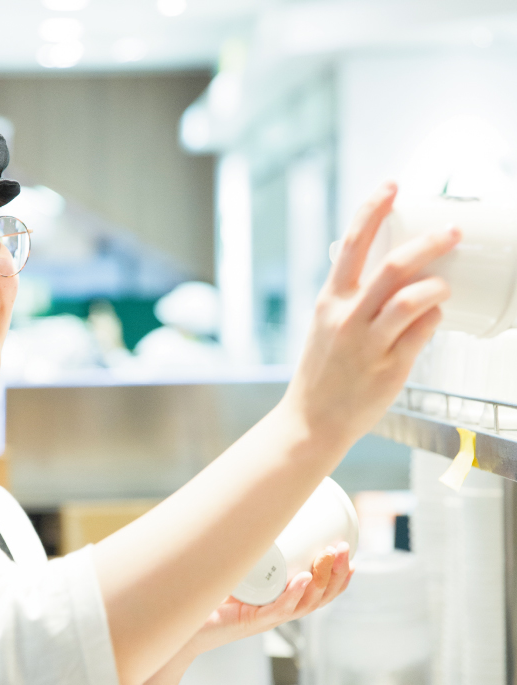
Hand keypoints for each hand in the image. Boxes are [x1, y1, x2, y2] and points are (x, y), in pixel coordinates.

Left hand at [180, 542, 352, 659]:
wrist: (185, 624)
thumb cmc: (209, 595)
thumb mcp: (234, 566)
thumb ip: (245, 544)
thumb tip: (253, 506)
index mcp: (282, 601)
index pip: (320, 592)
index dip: (339, 577)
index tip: (350, 554)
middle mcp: (279, 612)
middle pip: (320, 596)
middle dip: (337, 573)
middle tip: (345, 548)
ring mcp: (267, 618)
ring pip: (306, 603)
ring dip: (323, 579)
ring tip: (330, 556)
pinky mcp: (251, 621)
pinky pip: (279, 610)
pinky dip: (294, 595)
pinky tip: (303, 580)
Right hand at [281, 181, 459, 450]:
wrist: (312, 419)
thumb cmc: (321, 372)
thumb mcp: (325, 325)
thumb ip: (352, 297)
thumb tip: (387, 271)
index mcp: (329, 302)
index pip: (351, 245)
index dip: (372, 210)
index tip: (391, 185)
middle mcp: (347, 319)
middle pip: (393, 266)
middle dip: (429, 242)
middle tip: (452, 232)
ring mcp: (369, 344)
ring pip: (412, 299)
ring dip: (438, 284)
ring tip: (447, 284)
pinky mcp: (390, 368)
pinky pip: (422, 332)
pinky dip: (433, 317)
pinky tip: (435, 315)